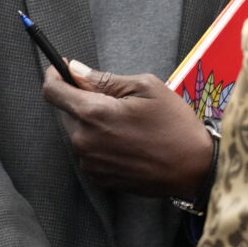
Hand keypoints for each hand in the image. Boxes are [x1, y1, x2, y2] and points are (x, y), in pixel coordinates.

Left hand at [42, 62, 213, 198]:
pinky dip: (100, 141)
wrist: (194, 168)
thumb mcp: (146, 87)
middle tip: (115, 98)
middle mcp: (85, 141)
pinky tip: (126, 140)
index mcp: (94, 114)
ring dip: (92, 122)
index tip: (61, 69)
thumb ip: (104, 79)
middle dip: (81, 99)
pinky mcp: (99, 178)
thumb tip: (74, 70)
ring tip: (126, 122)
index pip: (53, 92)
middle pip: (65, 111)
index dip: (54, 76)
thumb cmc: (175, 125)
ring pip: (78, 132)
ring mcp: (91, 163)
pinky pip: (89, 151)